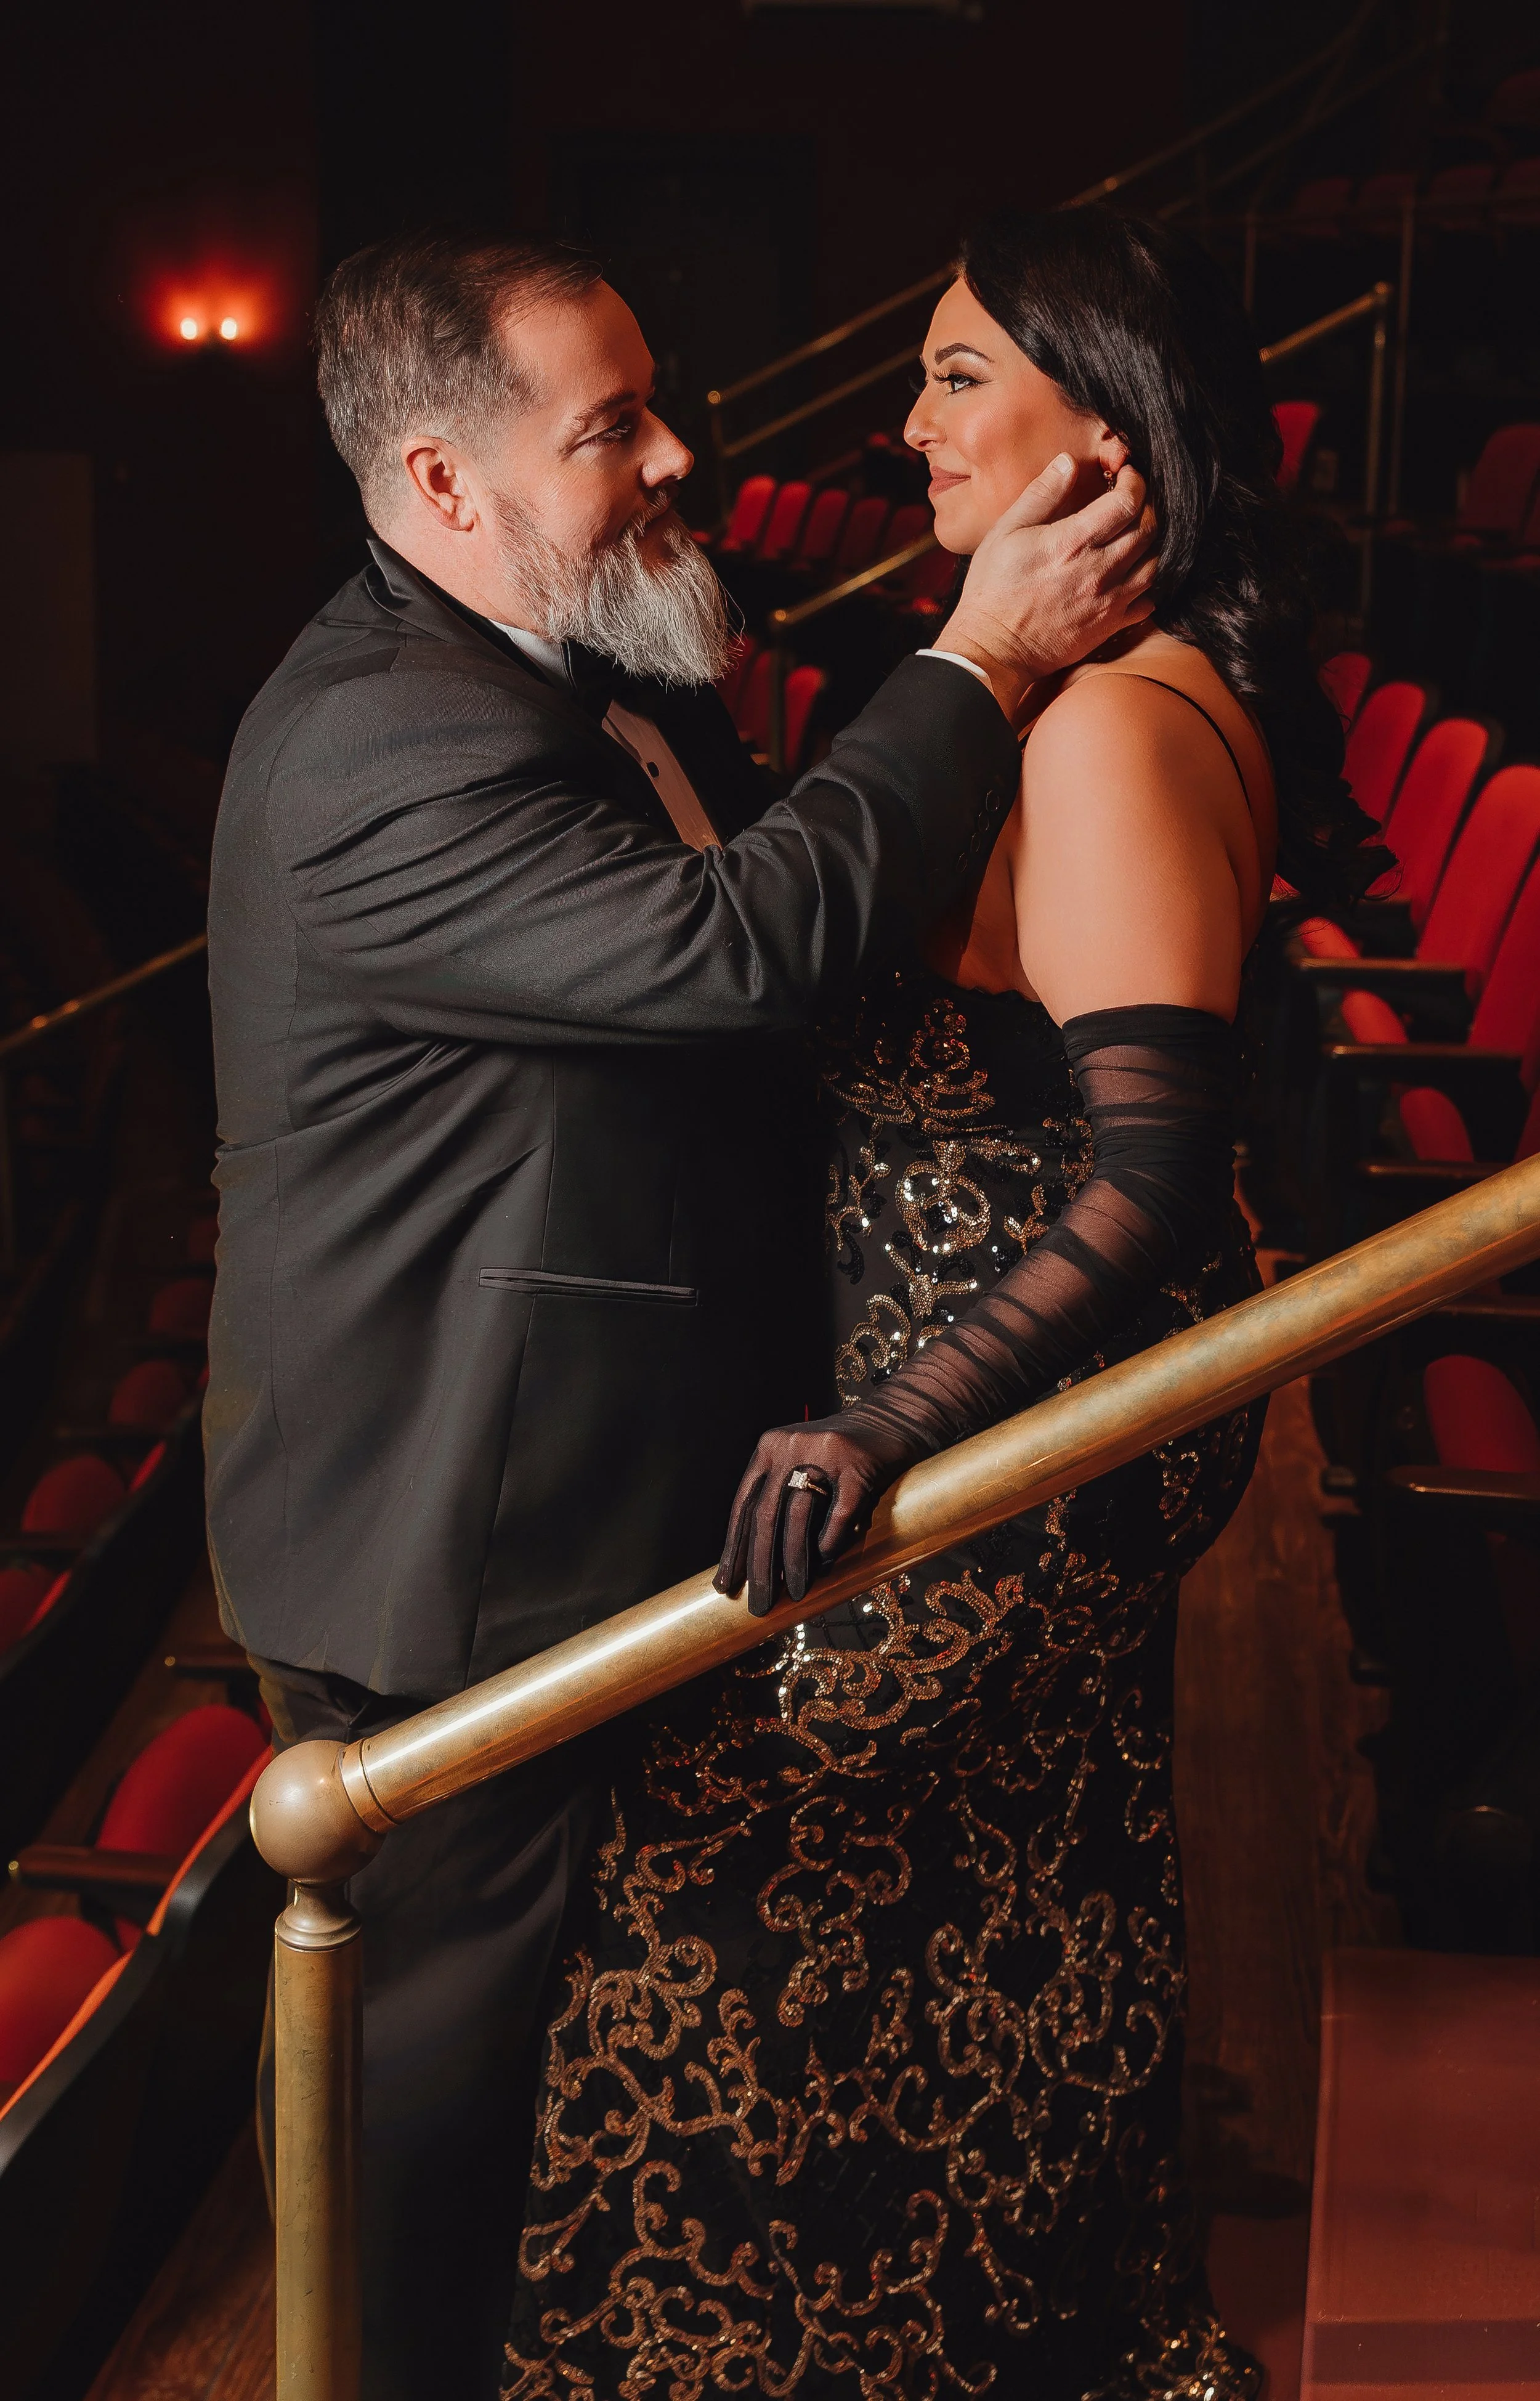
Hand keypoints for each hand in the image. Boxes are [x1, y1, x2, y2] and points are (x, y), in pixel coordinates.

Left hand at [713, 1410, 916, 1618]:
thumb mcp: (801, 1464)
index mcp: (769, 1448)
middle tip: (759, 1603)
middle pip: (766, 1515)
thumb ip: (779, 1497)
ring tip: (795, 1593)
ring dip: (794, 1563)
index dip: (733, 1548)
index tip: (725, 1585)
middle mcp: (790, 1446)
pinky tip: (824, 1566)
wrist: (894, 1420)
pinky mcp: (858, 1465)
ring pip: (799, 1518)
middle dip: (760, 1566)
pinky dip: (830, 1544)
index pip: (743, 1505)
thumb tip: (757, 1561)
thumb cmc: (842, 1455)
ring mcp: (825, 1453)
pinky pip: (838, 1515)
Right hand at [939, 455, 1156, 719]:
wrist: (994, 648)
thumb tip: (1068, 462)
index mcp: (1073, 542)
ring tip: (1136, 534)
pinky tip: (1133, 574)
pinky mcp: (1109, 626)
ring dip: (1152, 544)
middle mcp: (1098, 571)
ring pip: (1154, 565)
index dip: (1135, 482)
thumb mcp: (1006, 531)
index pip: (1127, 503)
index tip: (1128, 475)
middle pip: (1148, 530)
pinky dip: (1148, 585)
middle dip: (1148, 506)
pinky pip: (1148, 602)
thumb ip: (1041, 494)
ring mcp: (1108, 601)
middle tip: (1134, 501)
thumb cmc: (993, 589)